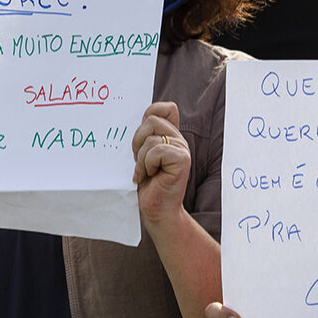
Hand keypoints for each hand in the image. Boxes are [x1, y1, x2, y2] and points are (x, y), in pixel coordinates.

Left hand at [130, 101, 191, 228]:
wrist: (158, 210)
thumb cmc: (148, 184)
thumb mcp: (143, 156)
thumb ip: (145, 137)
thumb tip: (135, 118)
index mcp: (171, 136)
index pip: (166, 108)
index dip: (151, 113)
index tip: (142, 138)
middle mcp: (179, 140)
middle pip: (151, 120)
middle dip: (137, 142)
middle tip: (140, 161)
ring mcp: (182, 149)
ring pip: (150, 138)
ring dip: (141, 159)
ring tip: (146, 172)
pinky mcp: (182, 160)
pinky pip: (156, 151)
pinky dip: (146, 165)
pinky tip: (150, 177)